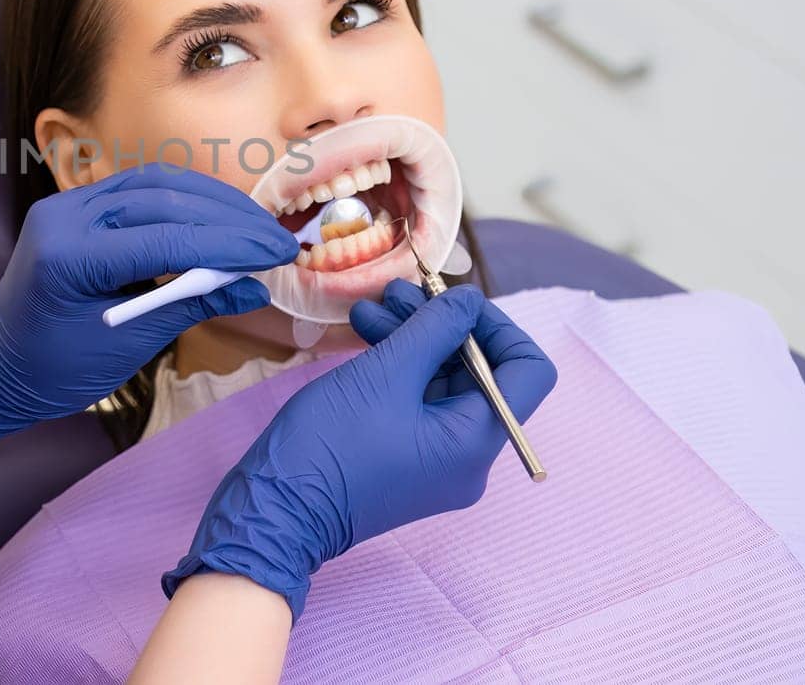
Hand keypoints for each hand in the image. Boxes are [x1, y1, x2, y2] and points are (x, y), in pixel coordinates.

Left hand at [0, 164, 298, 448]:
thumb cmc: (53, 370)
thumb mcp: (125, 346)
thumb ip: (188, 307)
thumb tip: (255, 287)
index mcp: (68, 256)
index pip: (164, 237)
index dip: (229, 244)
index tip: (277, 255)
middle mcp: (65, 216)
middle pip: (164, 199)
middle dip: (229, 220)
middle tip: (279, 243)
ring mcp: (68, 204)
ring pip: (156, 183)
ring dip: (213, 202)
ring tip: (258, 229)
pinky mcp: (78, 205)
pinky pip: (140, 189)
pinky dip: (186, 202)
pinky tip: (220, 219)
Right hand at [163, 281, 556, 620]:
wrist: (277, 510)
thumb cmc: (331, 443)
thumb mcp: (385, 374)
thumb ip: (434, 330)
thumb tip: (469, 301)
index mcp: (476, 442)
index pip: (527, 372)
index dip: (496, 326)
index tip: (451, 301)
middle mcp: (469, 457)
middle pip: (480, 373)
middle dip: (439, 326)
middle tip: (395, 293)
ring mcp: (437, 460)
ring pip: (443, 382)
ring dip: (411, 339)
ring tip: (367, 309)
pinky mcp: (407, 458)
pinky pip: (419, 402)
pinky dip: (397, 366)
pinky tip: (363, 335)